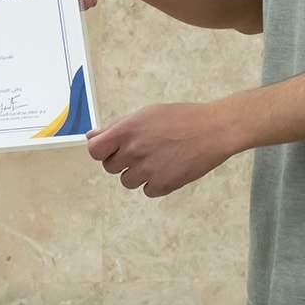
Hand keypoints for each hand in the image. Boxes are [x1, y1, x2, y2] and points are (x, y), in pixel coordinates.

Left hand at [86, 101, 233, 197]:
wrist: (213, 130)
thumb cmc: (181, 118)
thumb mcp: (146, 114)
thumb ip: (116, 127)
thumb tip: (92, 136)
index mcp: (127, 131)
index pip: (94, 151)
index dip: (101, 151)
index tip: (110, 150)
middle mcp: (134, 151)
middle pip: (110, 167)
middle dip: (121, 161)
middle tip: (142, 150)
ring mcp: (149, 170)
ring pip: (128, 181)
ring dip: (138, 173)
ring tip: (157, 158)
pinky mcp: (164, 185)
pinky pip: (147, 191)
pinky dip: (155, 183)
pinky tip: (167, 168)